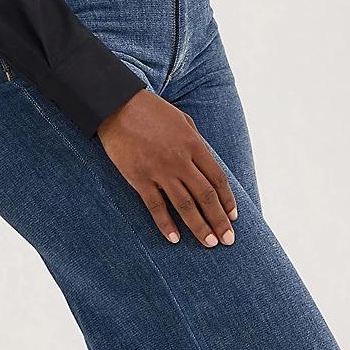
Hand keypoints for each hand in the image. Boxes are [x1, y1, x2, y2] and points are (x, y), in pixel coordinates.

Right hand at [96, 88, 238, 245]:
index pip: (217, 179)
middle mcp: (180, 161)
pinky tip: (175, 238)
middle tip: (227, 240)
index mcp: (194, 145)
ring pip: (185, 205)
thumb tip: (205, 165)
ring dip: (199, 227)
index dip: (227, 201)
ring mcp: (159, 171)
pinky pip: (156, 206)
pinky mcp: (139, 179)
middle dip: (219, 220)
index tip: (233, 218)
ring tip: (209, 243)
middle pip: (205, 196)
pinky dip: (166, 224)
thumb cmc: (151, 111)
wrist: (116, 106)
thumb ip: (196, 143)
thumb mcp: (182, 121)